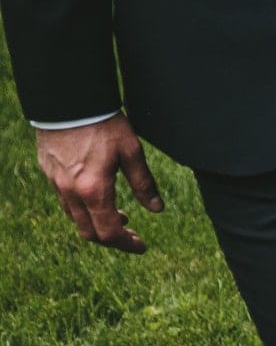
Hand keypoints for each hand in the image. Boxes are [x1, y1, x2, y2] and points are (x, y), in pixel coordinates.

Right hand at [34, 114, 163, 254]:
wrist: (67, 100)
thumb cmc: (102, 123)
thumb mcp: (131, 152)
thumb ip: (144, 183)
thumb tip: (157, 209)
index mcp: (93, 190)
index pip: (109, 233)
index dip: (127, 244)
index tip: (141, 245)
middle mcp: (70, 191)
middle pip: (89, 232)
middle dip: (112, 239)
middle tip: (131, 234)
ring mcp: (56, 182)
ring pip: (75, 218)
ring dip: (96, 224)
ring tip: (119, 215)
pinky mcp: (47, 171)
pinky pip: (64, 201)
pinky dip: (82, 208)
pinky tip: (96, 197)